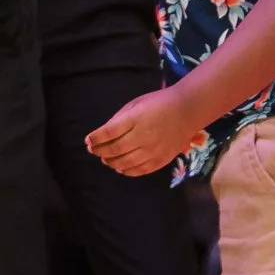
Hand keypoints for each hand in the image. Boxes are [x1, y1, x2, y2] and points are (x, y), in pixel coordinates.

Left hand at [85, 88, 204, 178]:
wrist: (186, 111)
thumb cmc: (157, 103)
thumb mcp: (135, 104)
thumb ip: (119, 119)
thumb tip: (102, 134)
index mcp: (135, 119)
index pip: (108, 132)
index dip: (95, 138)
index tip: (88, 141)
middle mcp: (143, 136)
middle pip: (114, 149)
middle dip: (100, 151)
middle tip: (93, 151)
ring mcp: (152, 150)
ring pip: (125, 162)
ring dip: (111, 162)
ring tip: (105, 159)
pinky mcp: (160, 160)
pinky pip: (139, 170)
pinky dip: (126, 171)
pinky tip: (120, 167)